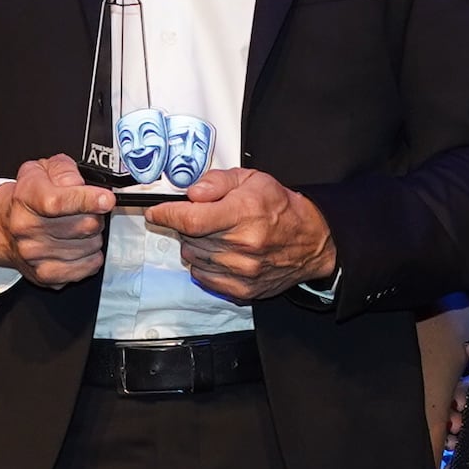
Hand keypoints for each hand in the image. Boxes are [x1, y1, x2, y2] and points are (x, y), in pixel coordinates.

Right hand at [0, 157, 114, 287]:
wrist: (5, 228)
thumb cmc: (30, 198)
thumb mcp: (42, 170)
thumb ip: (65, 171)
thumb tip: (81, 186)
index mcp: (26, 198)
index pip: (57, 202)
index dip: (87, 200)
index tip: (106, 200)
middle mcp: (27, 228)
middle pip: (84, 225)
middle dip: (96, 215)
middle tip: (87, 211)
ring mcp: (35, 255)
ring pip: (91, 246)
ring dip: (93, 236)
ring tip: (78, 229)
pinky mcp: (46, 275)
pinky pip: (89, 266)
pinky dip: (91, 255)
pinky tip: (78, 246)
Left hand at [142, 167, 336, 303]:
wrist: (312, 241)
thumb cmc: (281, 209)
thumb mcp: (252, 179)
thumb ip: (217, 182)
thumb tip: (192, 193)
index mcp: (244, 214)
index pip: (190, 219)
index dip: (166, 215)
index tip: (156, 213)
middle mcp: (242, 245)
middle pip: (189, 239)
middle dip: (187, 226)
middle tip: (204, 217)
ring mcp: (241, 271)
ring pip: (193, 259)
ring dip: (196, 246)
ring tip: (217, 235)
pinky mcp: (242, 289)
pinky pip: (203, 278)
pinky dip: (205, 265)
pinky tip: (221, 253)